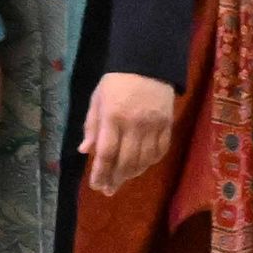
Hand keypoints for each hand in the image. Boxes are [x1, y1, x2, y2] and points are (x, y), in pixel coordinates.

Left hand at [81, 72, 177, 196]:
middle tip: (109, 190)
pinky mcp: (168, 124)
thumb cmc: (117, 82)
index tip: (96, 186)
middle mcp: (134, 124)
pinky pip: (161, 150)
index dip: (101, 173)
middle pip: (126, 161)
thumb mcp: (97, 99)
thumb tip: (85, 151)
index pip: (106, 153)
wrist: (148, 63)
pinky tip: (142, 165)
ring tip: (123, 179)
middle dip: (116, 179)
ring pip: (144, 160)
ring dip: (133, 173)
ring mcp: (153, 125)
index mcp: (112, 117)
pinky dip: (151, 162)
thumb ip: (92, 126)